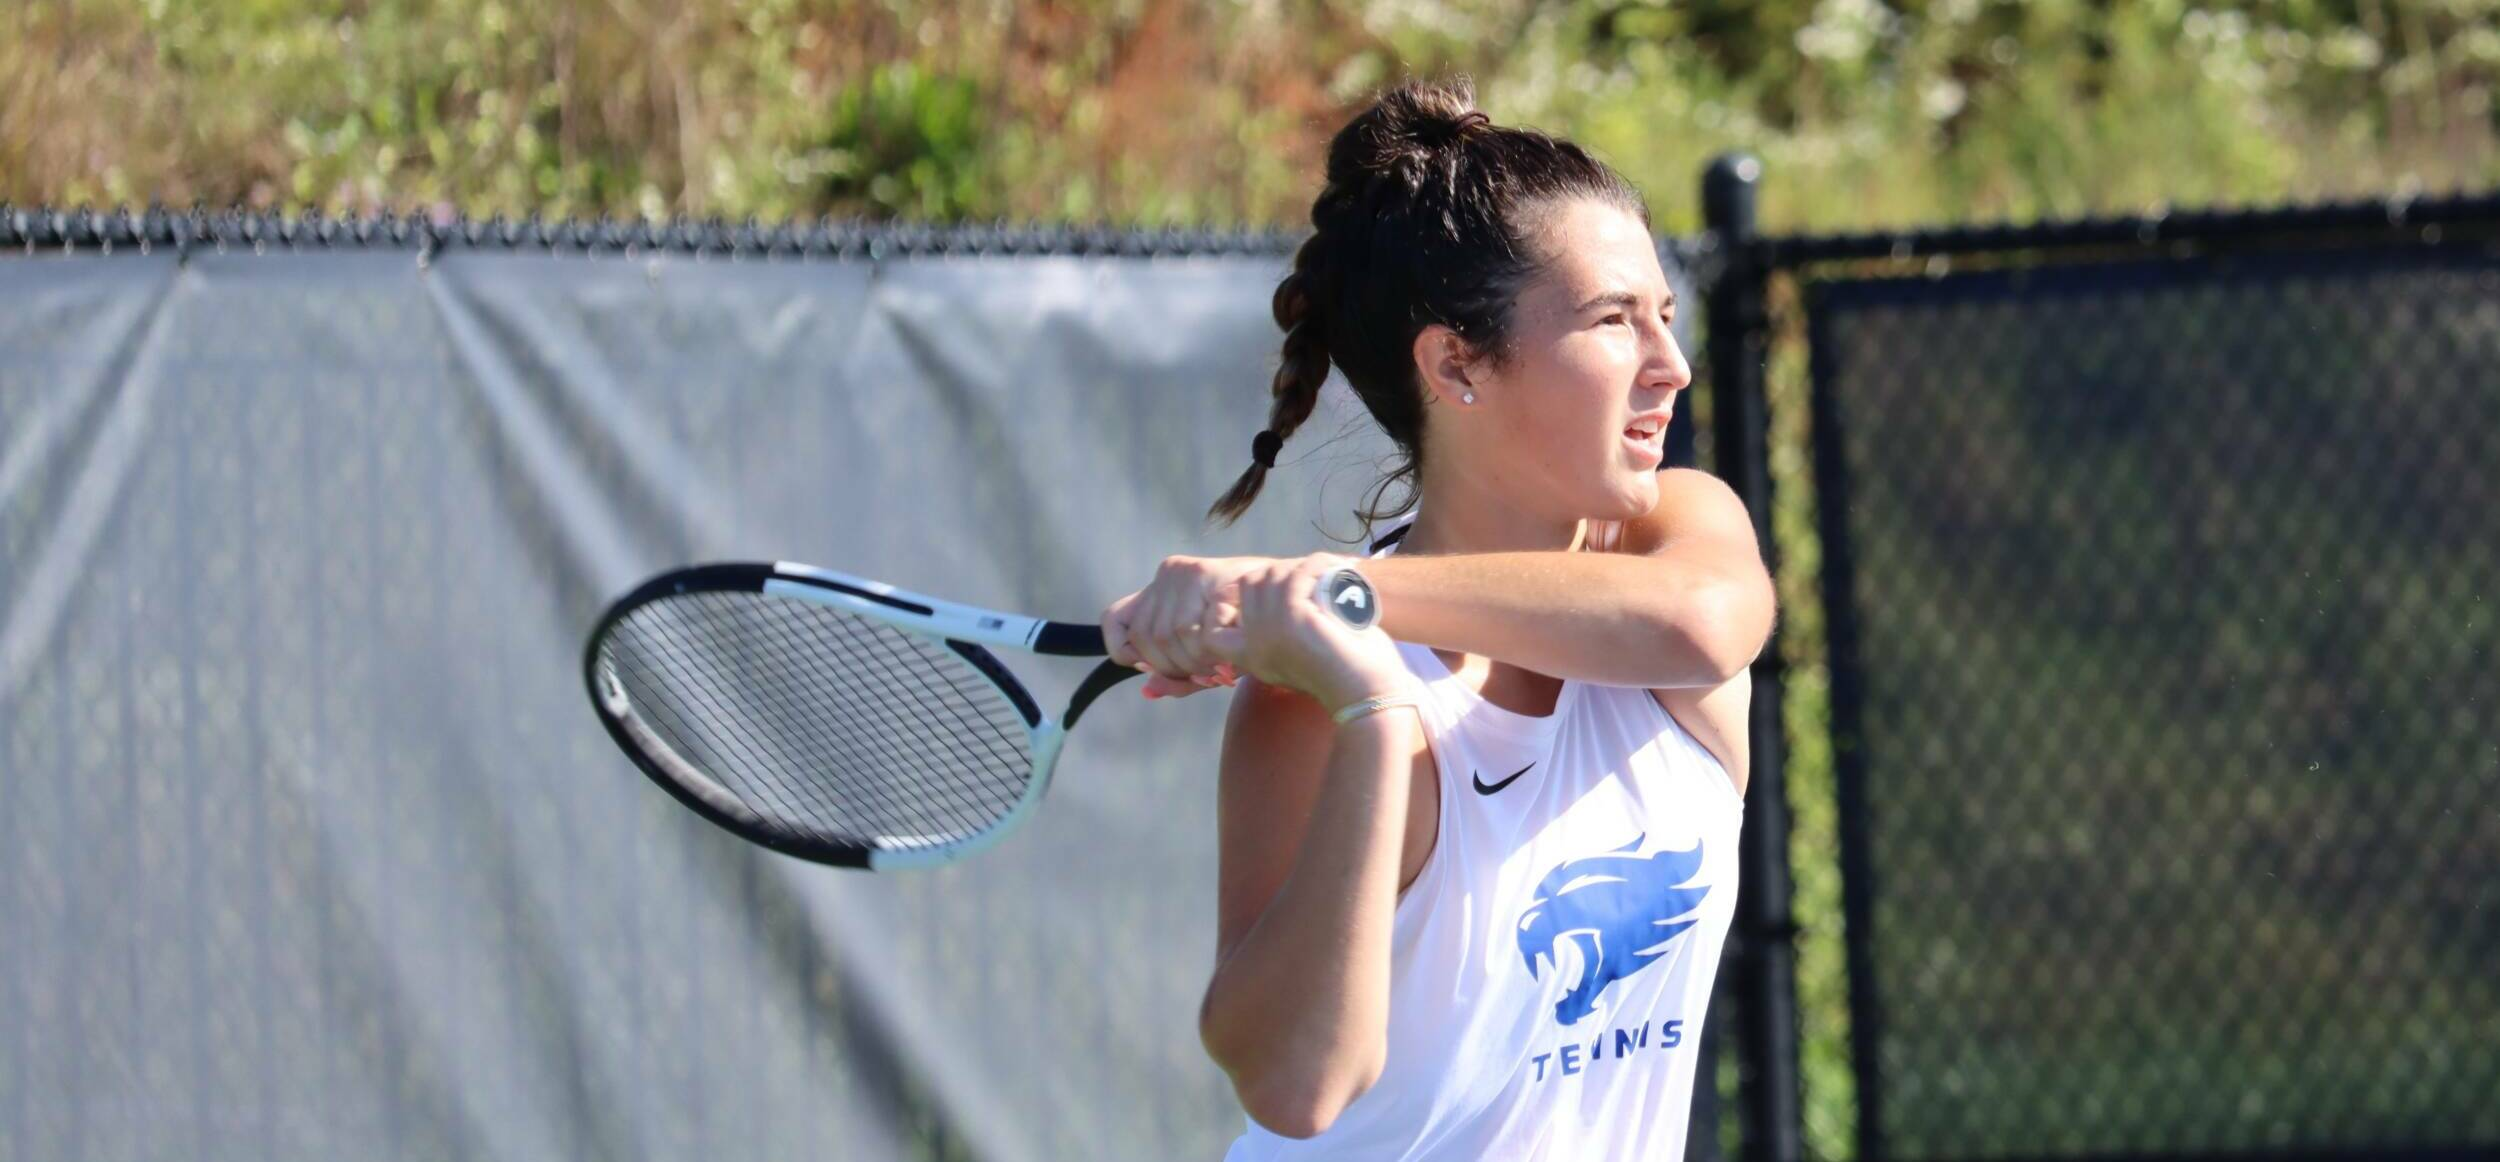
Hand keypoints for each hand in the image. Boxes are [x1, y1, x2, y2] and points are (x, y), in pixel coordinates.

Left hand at [1101, 555, 1271, 697]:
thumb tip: (1148, 691)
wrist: (1298, 602)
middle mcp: (1167, 575)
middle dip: (1173, 666)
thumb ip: (1179, 677)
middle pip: (1142, 637)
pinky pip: (1185, 629)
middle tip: (1208, 672)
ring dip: (1193, 662)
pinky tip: (1224, 650)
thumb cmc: (1253, 631)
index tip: (1155, 666)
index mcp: (1160, 590)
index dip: (1127, 650)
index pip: (1113, 621)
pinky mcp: (1204, 573)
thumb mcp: (1209, 659)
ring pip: (1163, 636)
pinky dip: (1202, 649)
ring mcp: (1183, 573)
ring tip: (1223, 664)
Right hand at [1199, 555, 1410, 710]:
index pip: (1213, 628)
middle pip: (1250, 585)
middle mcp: (1253, 648)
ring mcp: (1269, 632)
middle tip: (1313, 575)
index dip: (1231, 600)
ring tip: (1331, 571)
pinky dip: (1317, 565)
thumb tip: (1278, 588)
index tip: (1273, 588)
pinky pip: (1295, 575)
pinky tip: (1337, 569)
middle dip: (1281, 571)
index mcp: (1252, 659)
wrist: (1370, 694)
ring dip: (1302, 565)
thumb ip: (1280, 634)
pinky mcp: (1291, 619)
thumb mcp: (1301, 655)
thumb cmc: (1345, 673)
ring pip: (1272, 576)